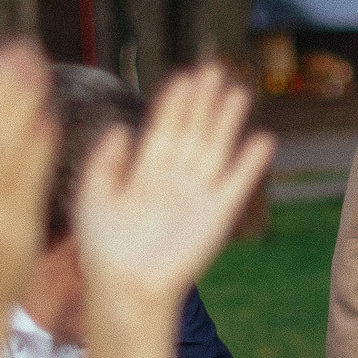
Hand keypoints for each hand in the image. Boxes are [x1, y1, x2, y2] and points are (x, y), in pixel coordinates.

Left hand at [74, 66, 275, 314]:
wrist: (123, 288)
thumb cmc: (103, 248)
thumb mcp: (93, 196)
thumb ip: (105, 161)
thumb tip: (121, 128)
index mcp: (144, 172)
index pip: (163, 129)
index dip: (174, 103)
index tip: (183, 76)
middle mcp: (174, 180)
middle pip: (193, 132)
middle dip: (203, 102)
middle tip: (215, 69)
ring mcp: (197, 196)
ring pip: (215, 149)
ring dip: (227, 121)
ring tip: (239, 90)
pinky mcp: (217, 216)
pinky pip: (237, 184)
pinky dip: (250, 164)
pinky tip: (263, 139)